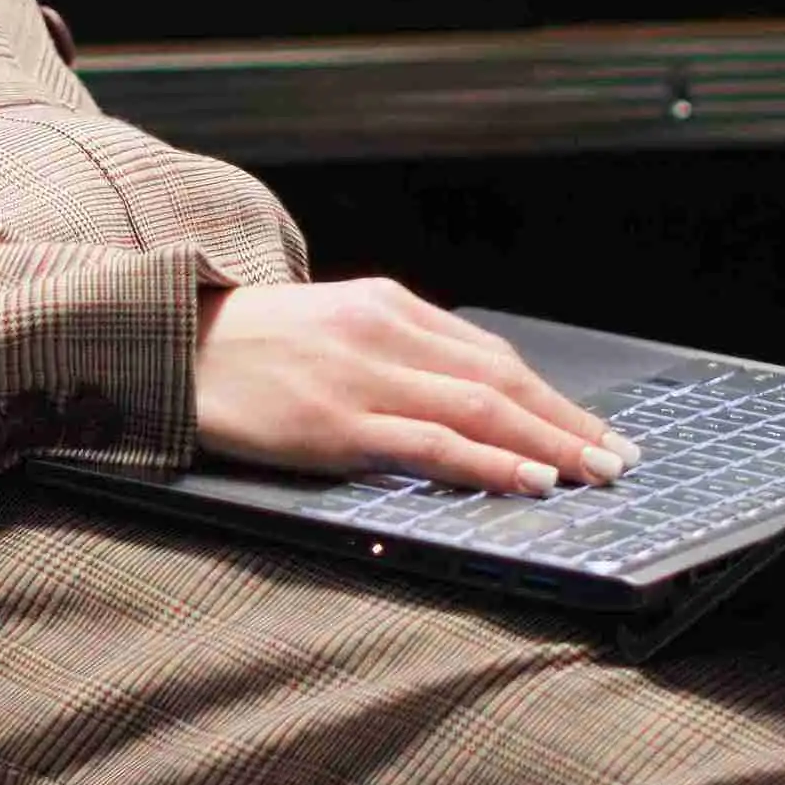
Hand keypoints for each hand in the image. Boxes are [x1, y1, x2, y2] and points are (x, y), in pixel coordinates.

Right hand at [189, 279, 630, 498]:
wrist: (166, 346)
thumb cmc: (246, 350)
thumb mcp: (329, 330)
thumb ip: (391, 354)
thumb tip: (460, 400)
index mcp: (385, 306)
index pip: (490, 354)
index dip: (551, 395)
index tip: (592, 428)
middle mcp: (383, 333)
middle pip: (500, 379)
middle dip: (568, 421)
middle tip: (618, 458)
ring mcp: (361, 377)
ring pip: (480, 408)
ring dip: (549, 443)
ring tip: (593, 473)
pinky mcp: (334, 422)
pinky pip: (433, 445)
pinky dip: (490, 463)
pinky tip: (529, 478)